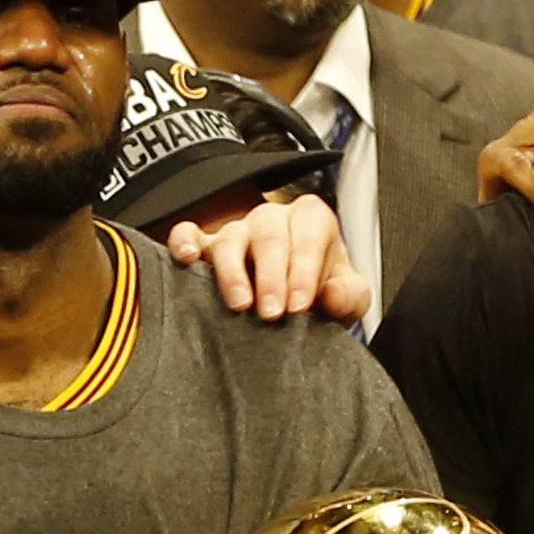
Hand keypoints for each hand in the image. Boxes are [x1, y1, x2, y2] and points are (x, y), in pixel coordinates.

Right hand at [164, 193, 372, 325]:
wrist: (291, 302)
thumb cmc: (319, 293)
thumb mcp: (346, 296)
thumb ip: (350, 295)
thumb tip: (333, 296)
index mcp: (311, 220)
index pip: (308, 235)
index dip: (303, 270)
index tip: (299, 306)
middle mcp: (272, 219)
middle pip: (269, 236)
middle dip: (271, 277)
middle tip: (272, 314)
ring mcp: (236, 230)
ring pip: (230, 238)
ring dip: (232, 273)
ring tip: (239, 304)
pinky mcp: (204, 245)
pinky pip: (188, 234)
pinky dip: (184, 243)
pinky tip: (186, 260)